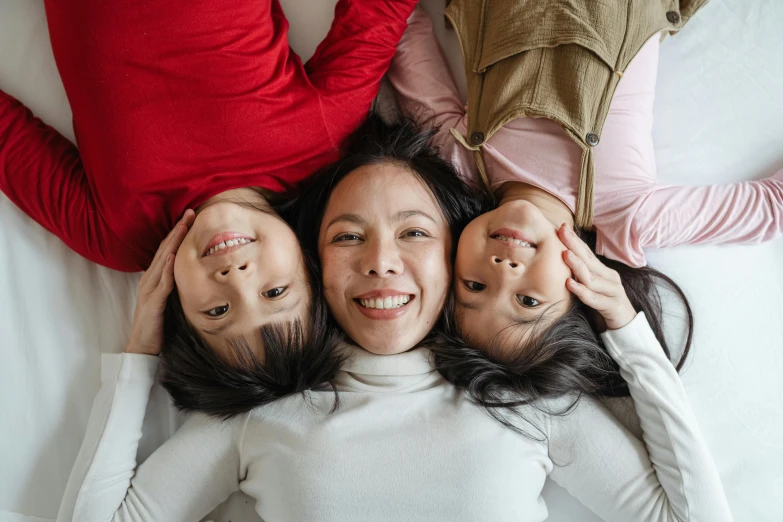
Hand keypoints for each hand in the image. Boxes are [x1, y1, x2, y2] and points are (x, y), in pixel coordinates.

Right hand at [125, 210, 195, 354]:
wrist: (143, 346)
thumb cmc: (158, 323)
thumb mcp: (169, 298)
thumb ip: (176, 283)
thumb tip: (193, 270)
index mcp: (154, 277)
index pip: (167, 249)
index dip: (178, 232)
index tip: (190, 217)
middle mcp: (150, 280)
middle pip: (165, 249)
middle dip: (177, 230)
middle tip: (189, 213)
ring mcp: (150, 290)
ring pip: (163, 261)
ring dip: (173, 243)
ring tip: (183, 227)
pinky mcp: (153, 304)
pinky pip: (162, 284)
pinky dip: (168, 270)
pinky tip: (174, 258)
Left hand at [558, 224, 636, 329]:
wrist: (626, 325)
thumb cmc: (604, 304)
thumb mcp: (592, 287)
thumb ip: (581, 276)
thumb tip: (561, 261)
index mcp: (604, 271)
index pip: (587, 253)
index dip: (575, 240)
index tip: (561, 227)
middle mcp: (609, 278)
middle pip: (589, 260)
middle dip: (574, 245)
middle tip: (562, 232)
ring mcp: (613, 291)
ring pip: (592, 278)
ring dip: (578, 266)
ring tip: (565, 255)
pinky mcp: (612, 306)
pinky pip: (595, 299)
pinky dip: (582, 291)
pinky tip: (570, 284)